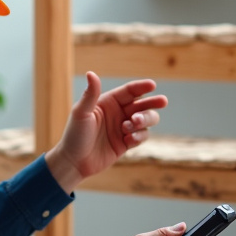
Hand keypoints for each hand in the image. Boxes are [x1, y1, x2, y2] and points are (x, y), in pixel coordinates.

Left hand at [45, 72, 166, 192]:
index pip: (129, 91)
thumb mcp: (81, 113)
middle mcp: (118, 113)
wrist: (73, 162)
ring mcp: (123, 128)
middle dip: (152, 103)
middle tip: (162, 102)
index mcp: (108, 102)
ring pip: (146, 120)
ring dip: (145, 120)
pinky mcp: (126, 143)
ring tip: (133, 124)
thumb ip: (90, 94)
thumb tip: (91, 73)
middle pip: (142, 104)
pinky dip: (139, 137)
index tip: (153, 85)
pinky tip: (128, 140)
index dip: (142, 86)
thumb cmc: (74, 135)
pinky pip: (141, 136)